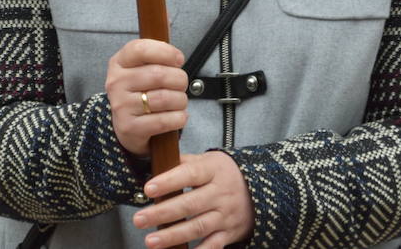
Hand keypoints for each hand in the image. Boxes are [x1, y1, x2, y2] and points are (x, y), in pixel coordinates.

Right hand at [106, 39, 187, 156]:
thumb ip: (156, 46)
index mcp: (119, 62)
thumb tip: (167, 16)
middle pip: (159, 75)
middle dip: (179, 79)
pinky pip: (164, 120)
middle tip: (181, 84)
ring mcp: (121, 106)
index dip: (165, 52)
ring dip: (180, 100)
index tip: (179, 59)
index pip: (140, 48)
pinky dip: (178, 118)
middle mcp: (116, 82)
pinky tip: (177, 116)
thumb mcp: (141, 66)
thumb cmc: (140, 91)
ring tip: (179, 101)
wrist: (126, 126)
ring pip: (164, 98)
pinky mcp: (130, 127)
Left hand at [134, 151, 253, 247]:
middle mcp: (220, 193)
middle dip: (162, 213)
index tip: (148, 188)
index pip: (189, 174)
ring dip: (173, 235)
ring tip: (150, 240)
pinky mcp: (229, 233)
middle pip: (190, 204)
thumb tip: (156, 161)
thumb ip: (184, 162)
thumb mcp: (209, 161)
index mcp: (213, 170)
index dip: (168, 181)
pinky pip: (212, 245)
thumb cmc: (225, 173)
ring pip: (198, 227)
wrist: (262, 188)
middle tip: (139, 219)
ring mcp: (225, 215)